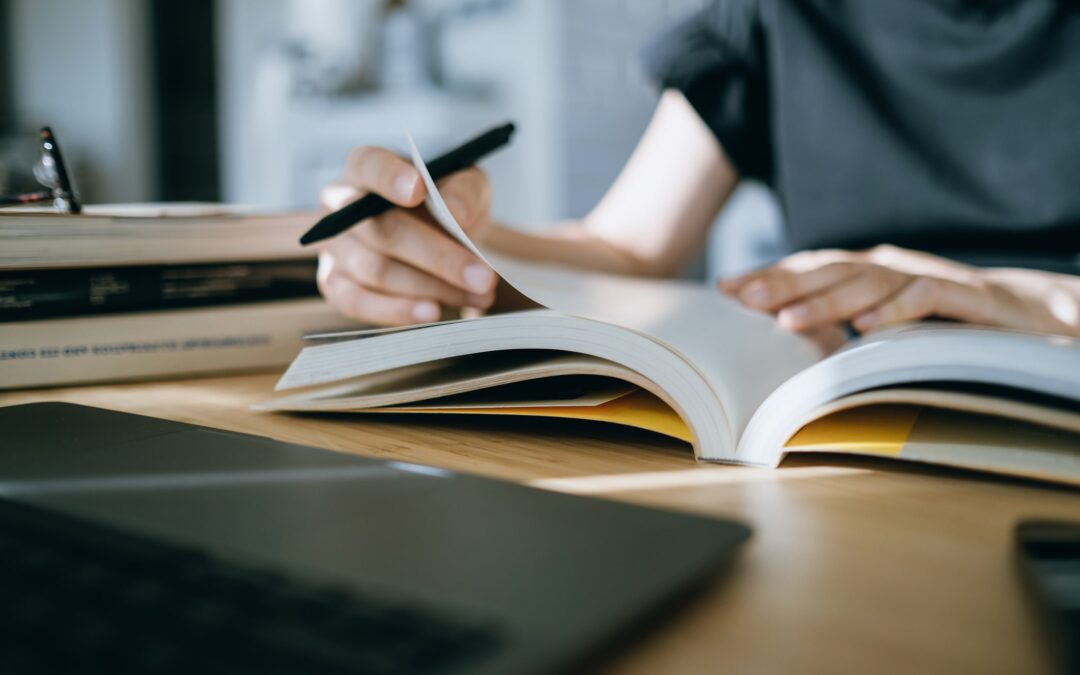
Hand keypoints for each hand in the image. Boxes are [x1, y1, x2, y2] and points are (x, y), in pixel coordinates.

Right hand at [316, 147, 497, 325]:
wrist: (432, 239)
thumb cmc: (444, 203)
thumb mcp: (465, 184)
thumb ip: (464, 190)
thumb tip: (456, 212)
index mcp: (366, 167)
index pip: (369, 166)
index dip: (390, 178)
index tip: (419, 191)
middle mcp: (339, 204)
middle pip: (381, 230)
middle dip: (437, 256)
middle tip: (482, 277)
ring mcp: (333, 246)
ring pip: (376, 270)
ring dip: (431, 288)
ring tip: (477, 297)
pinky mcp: (334, 283)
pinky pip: (356, 302)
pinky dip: (396, 310)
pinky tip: (431, 313)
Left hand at [719, 245, 1079, 336]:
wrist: (1026, 314)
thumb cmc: (942, 321)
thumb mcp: (883, 321)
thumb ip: (840, 325)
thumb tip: (782, 339)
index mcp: (868, 270)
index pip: (811, 268)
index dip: (770, 276)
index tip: (725, 289)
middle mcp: (892, 266)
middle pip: (831, 270)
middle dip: (784, 283)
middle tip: (742, 298)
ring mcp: (927, 277)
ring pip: (871, 283)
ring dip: (828, 302)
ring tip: (788, 321)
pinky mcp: (966, 297)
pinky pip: (926, 299)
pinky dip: (896, 311)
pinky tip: (865, 329)